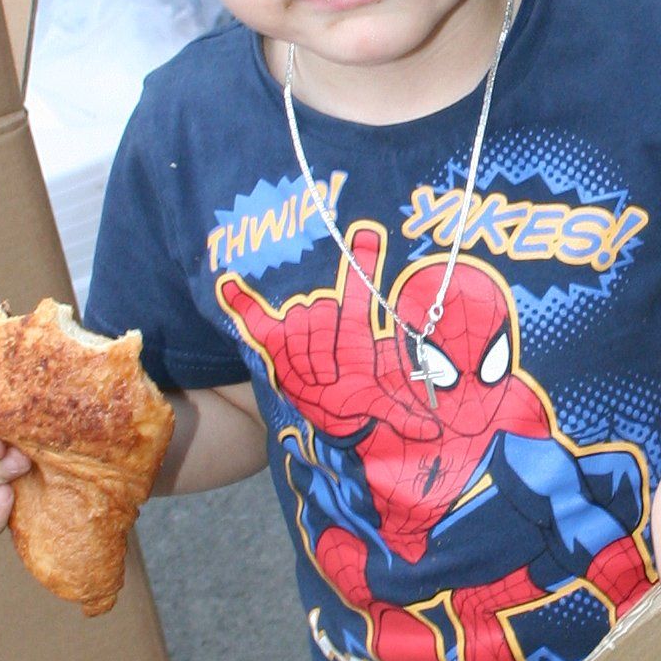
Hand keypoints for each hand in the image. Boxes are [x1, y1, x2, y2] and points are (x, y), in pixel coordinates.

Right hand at [218, 220, 395, 431]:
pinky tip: (228, 282)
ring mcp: (298, 324)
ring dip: (302, 361)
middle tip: (330, 380)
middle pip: (318, 314)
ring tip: (315, 382)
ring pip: (294, 329)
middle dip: (321, 352)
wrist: (324, 408)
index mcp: (356, 323)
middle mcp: (327, 315)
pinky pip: (254, 314)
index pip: (357, 289)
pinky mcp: (271, 337)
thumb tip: (432, 431)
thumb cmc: (358, 399)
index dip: (364, 258)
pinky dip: (239, 299)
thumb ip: (403, 416)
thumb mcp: (380, 405)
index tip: (368, 230)